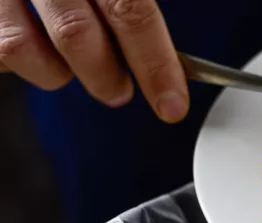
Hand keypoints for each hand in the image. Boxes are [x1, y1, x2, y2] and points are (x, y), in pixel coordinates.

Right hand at [0, 0, 187, 122]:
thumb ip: (130, 7)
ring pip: (23, 46)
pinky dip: (20, 66)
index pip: (131, 10)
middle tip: (119, 91)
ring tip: (67, 67)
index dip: (156, 63)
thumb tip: (169, 64)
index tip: (171, 104)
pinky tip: (35, 51)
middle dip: (104, 77)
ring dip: (54, 73)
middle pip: (77, 33)